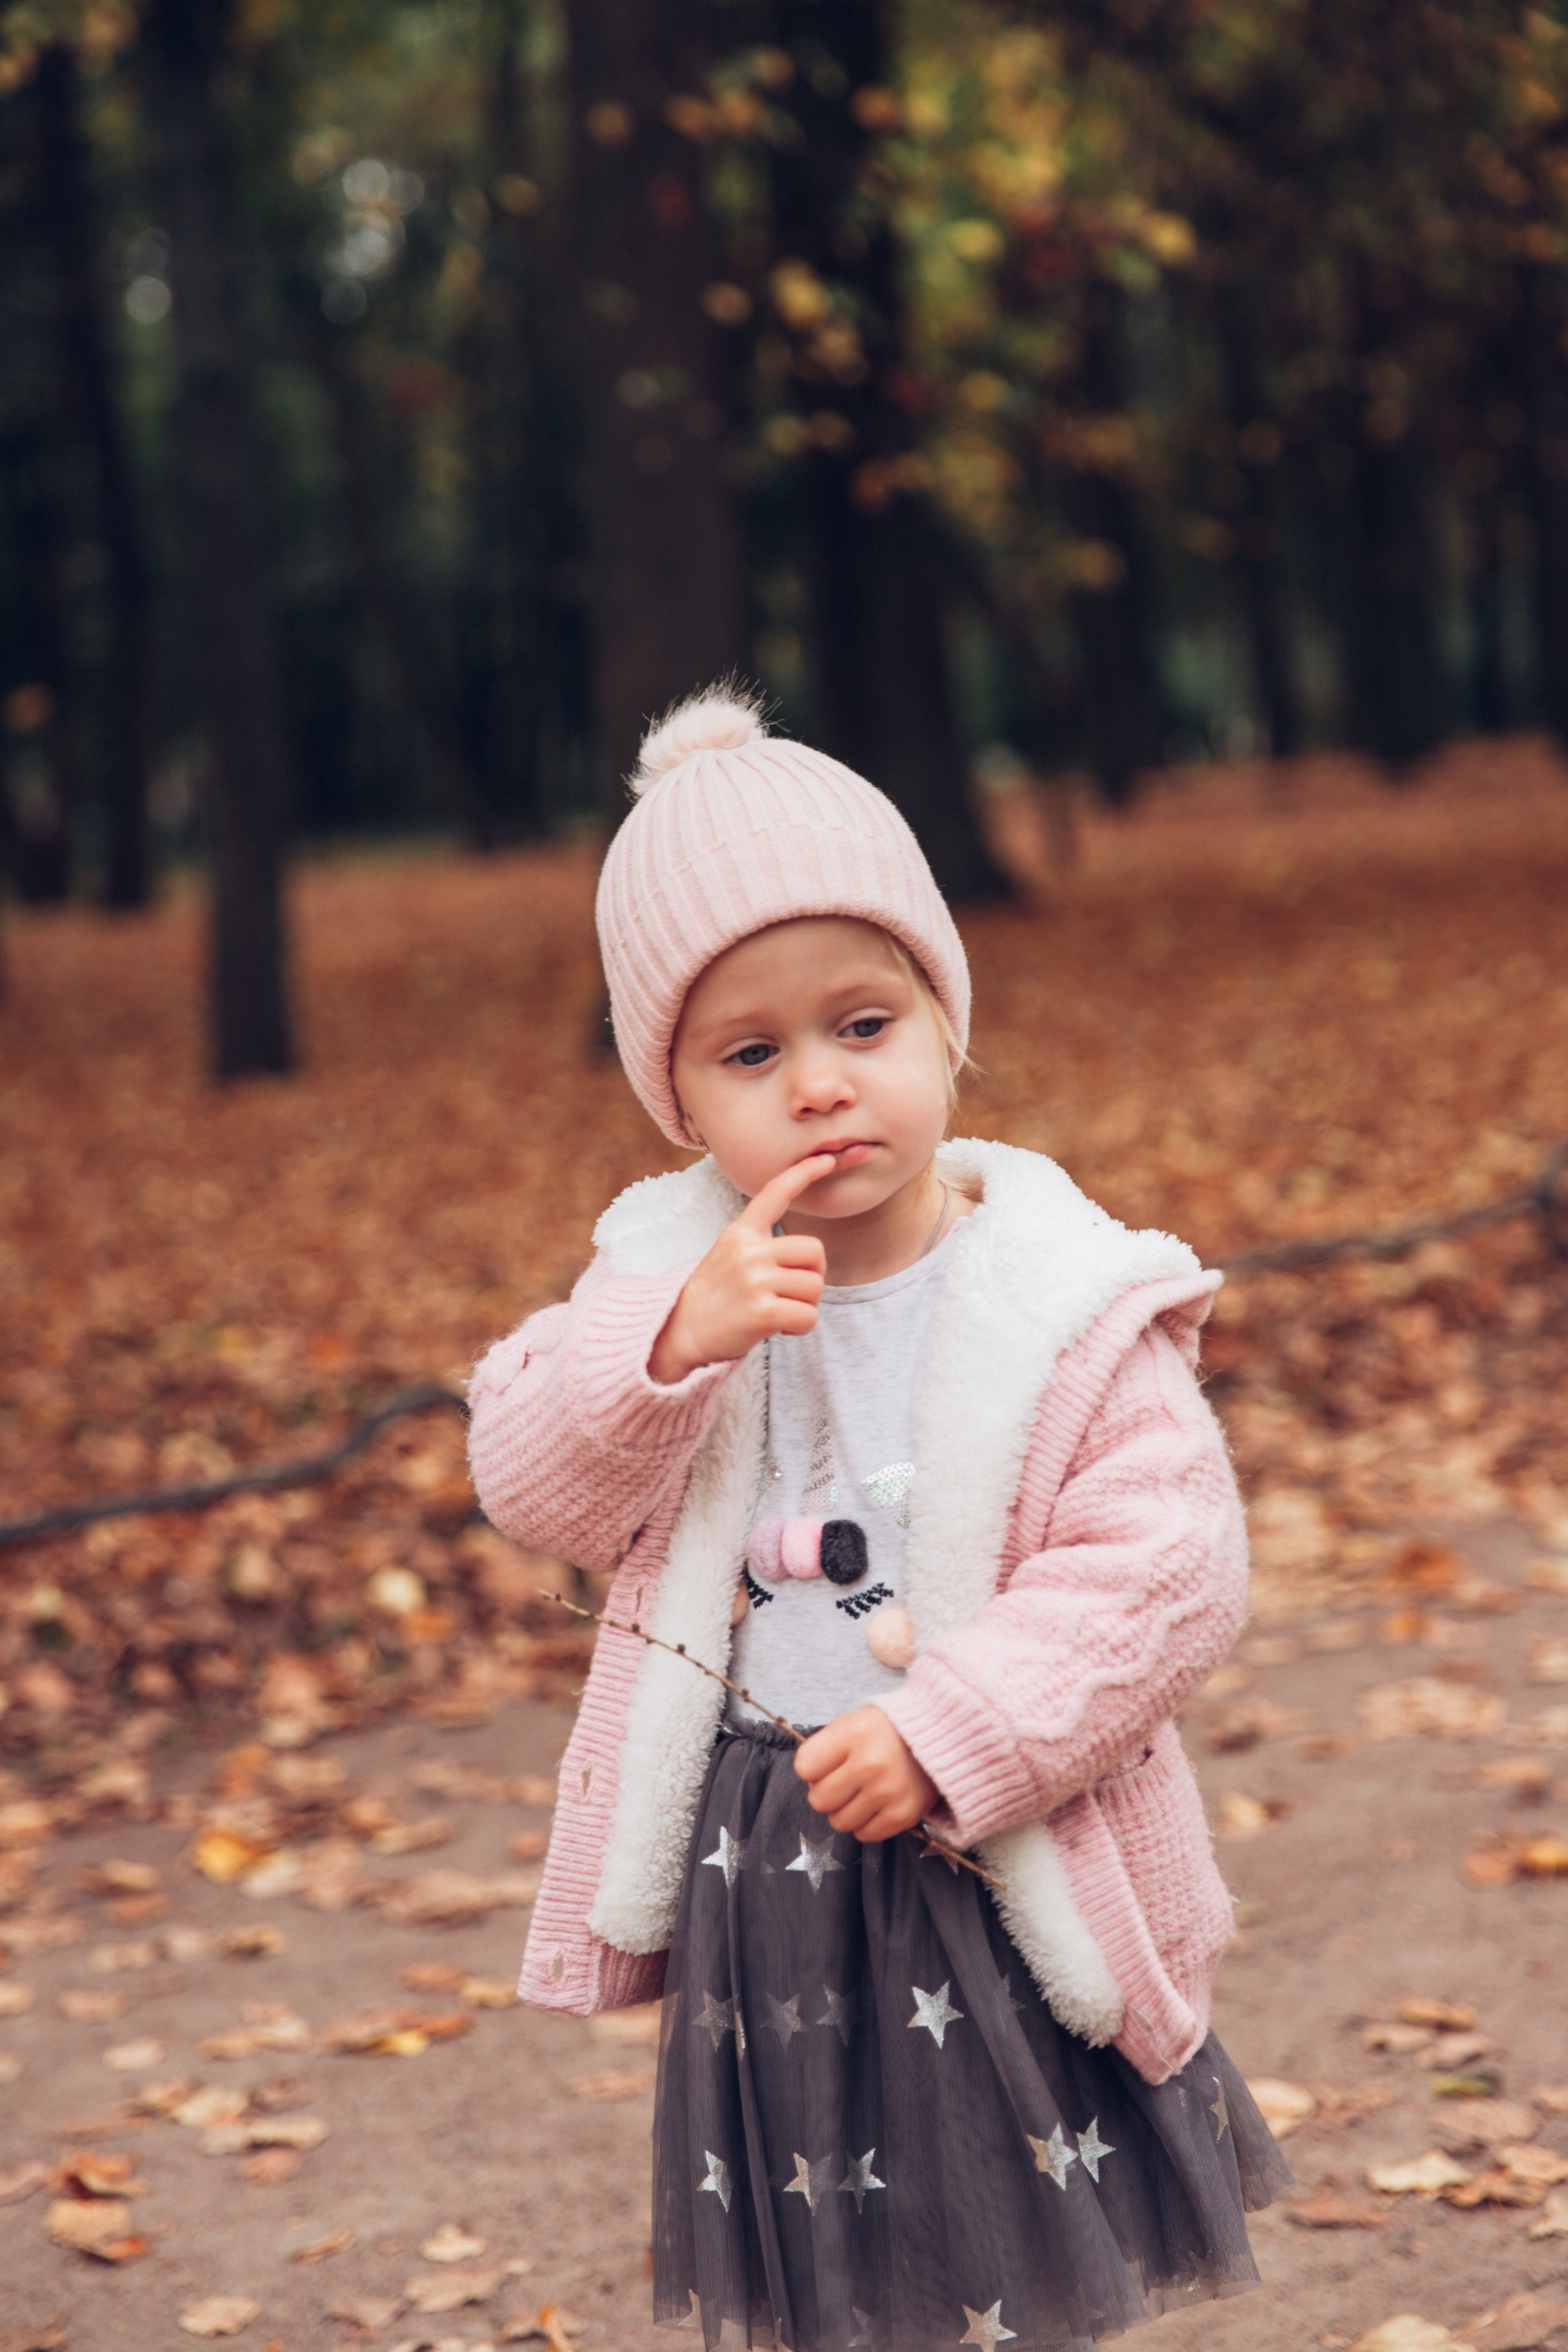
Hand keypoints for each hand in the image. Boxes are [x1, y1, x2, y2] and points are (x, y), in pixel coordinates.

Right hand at [648, 1155, 834, 1384]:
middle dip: (812, 1276)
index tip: (828, 1159)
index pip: (774, 1194)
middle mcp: (748, 1251)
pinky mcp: (762, 1311)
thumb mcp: (730, 1256)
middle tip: (789, 1293)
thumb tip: (809, 1255)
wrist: (681, 1333)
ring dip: (805, 1306)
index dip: (803, 1174)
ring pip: (815, 1287)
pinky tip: (778, 1329)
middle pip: (815, 1252)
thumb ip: (761, 1246)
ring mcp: (755, 1279)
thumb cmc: (715, 1298)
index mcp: (741, 1233)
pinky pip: (808, 1316)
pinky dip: (800, 1328)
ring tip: (778, 1312)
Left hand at [795, 1705, 936, 1841]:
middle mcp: (870, 1763)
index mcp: (853, 1734)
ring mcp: (887, 1792)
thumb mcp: (851, 1723)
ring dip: (846, 1811)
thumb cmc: (883, 1732)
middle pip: (819, 1800)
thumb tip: (810, 1784)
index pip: (804, 1767)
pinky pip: (864, 1835)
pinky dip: (866, 1823)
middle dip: (827, 1793)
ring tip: (862, 1792)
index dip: (813, 1769)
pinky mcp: (903, 1815)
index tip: (827, 1764)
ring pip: (839, 1822)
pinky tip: (877, 1804)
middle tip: (845, 1782)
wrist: (937, 1739)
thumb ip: (824, 1749)